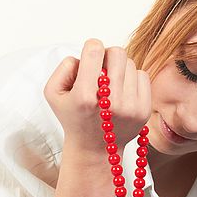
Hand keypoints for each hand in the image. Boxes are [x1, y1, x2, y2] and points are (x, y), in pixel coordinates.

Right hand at [43, 39, 151, 153]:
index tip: (90, 57)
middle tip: (102, 69)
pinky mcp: (143, 110)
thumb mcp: (53, 93)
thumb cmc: (73, 117)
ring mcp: (130, 107)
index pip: (94, 50)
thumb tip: (88, 55)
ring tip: (110, 85)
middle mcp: (110, 102)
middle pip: (117, 53)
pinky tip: (122, 91)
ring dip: (120, 69)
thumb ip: (65, 67)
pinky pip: (143, 76)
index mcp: (85, 96)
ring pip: (131, 64)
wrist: (93, 149)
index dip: (91, 47)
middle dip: (107, 56)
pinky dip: (132, 79)